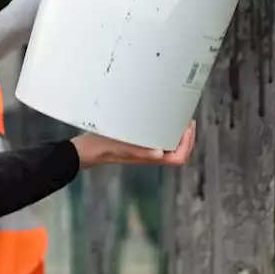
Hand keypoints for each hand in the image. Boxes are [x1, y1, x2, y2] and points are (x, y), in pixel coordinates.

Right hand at [71, 121, 195, 169]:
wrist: (86, 150)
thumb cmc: (103, 148)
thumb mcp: (122, 147)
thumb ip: (141, 152)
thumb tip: (160, 154)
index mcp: (150, 158)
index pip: (179, 158)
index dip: (188, 144)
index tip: (188, 126)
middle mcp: (149, 155)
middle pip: (177, 150)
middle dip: (186, 136)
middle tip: (187, 118)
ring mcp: (143, 149)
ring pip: (168, 144)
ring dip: (175, 132)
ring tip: (176, 116)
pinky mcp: (136, 142)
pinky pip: (157, 138)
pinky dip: (163, 129)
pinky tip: (158, 117)